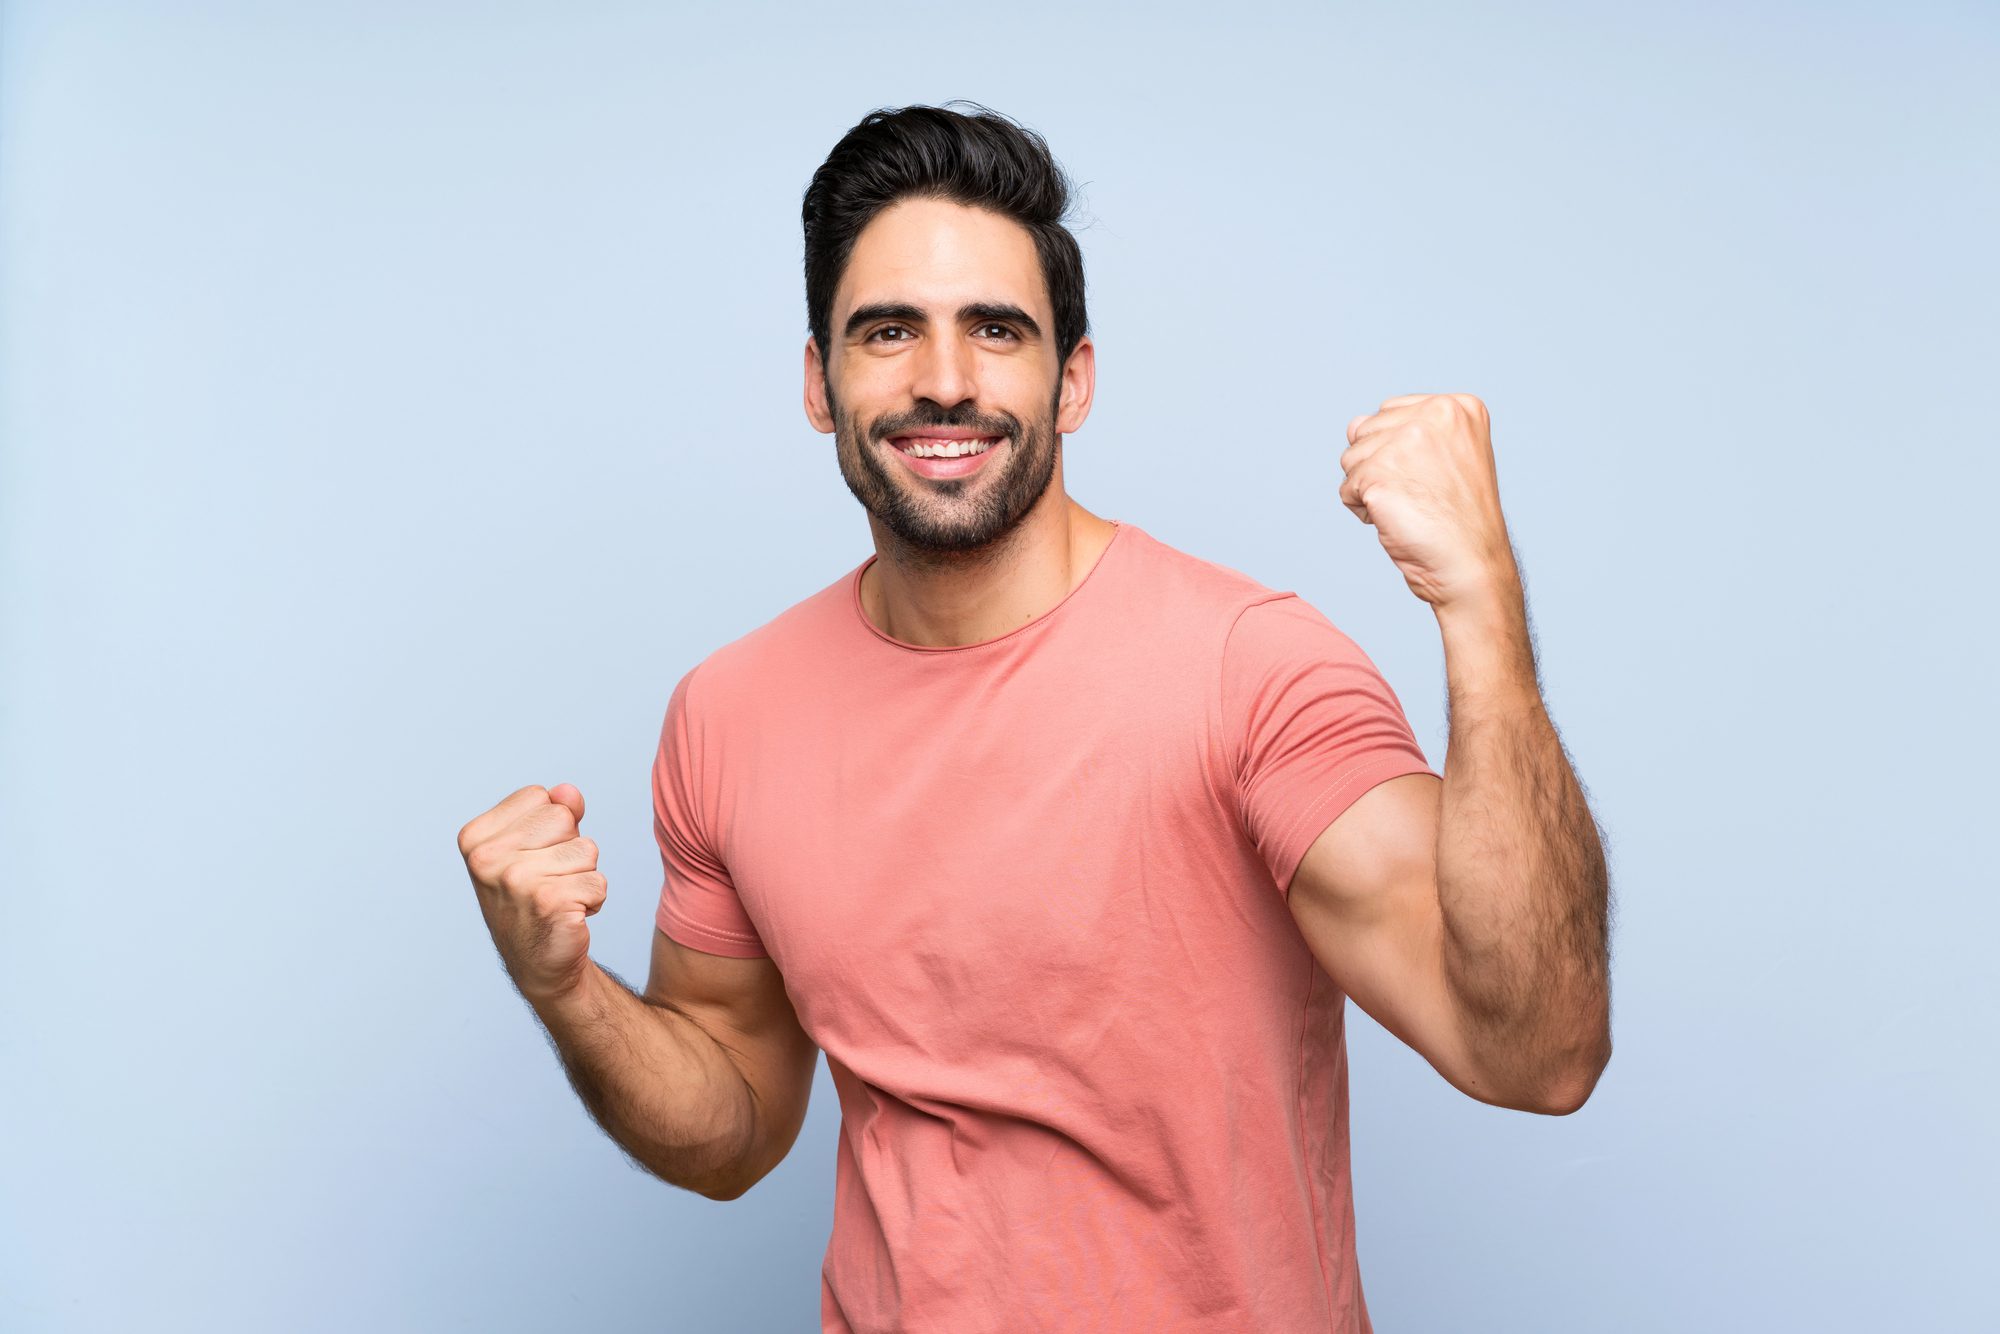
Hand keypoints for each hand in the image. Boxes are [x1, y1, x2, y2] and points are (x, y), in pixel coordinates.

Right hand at [457, 783, 606, 1005]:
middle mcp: (487, 859)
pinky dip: (593, 900)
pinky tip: (567, 916)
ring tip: (557, 898)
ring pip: (587, 849)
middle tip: (547, 880)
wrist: (537, 963)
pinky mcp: (549, 902)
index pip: (540, 797)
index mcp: (475, 838)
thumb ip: (551, 811)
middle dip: (569, 847)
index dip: (548, 826)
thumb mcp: (532, 847)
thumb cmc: (533, 898)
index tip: (531, 858)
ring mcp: (516, 881)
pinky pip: (599, 882)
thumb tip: (568, 792)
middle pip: (564, 818)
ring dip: (583, 875)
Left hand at [1340, 393, 1521, 610]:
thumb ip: (1402, 430)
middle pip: (1366, 431)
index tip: (1432, 478)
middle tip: (1420, 495)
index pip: (1391, 412)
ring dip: (1370, 489)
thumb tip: (1353, 425)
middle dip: (1380, 467)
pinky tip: (1396, 520)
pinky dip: (1363, 511)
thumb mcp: (1444, 458)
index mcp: (1457, 407)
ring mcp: (1406, 441)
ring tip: (1409, 507)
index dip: (1398, 452)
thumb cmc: (1458, 519)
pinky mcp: (1379, 472)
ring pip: (1351, 458)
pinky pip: (1346, 489)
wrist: (1471, 564)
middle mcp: (1434, 414)